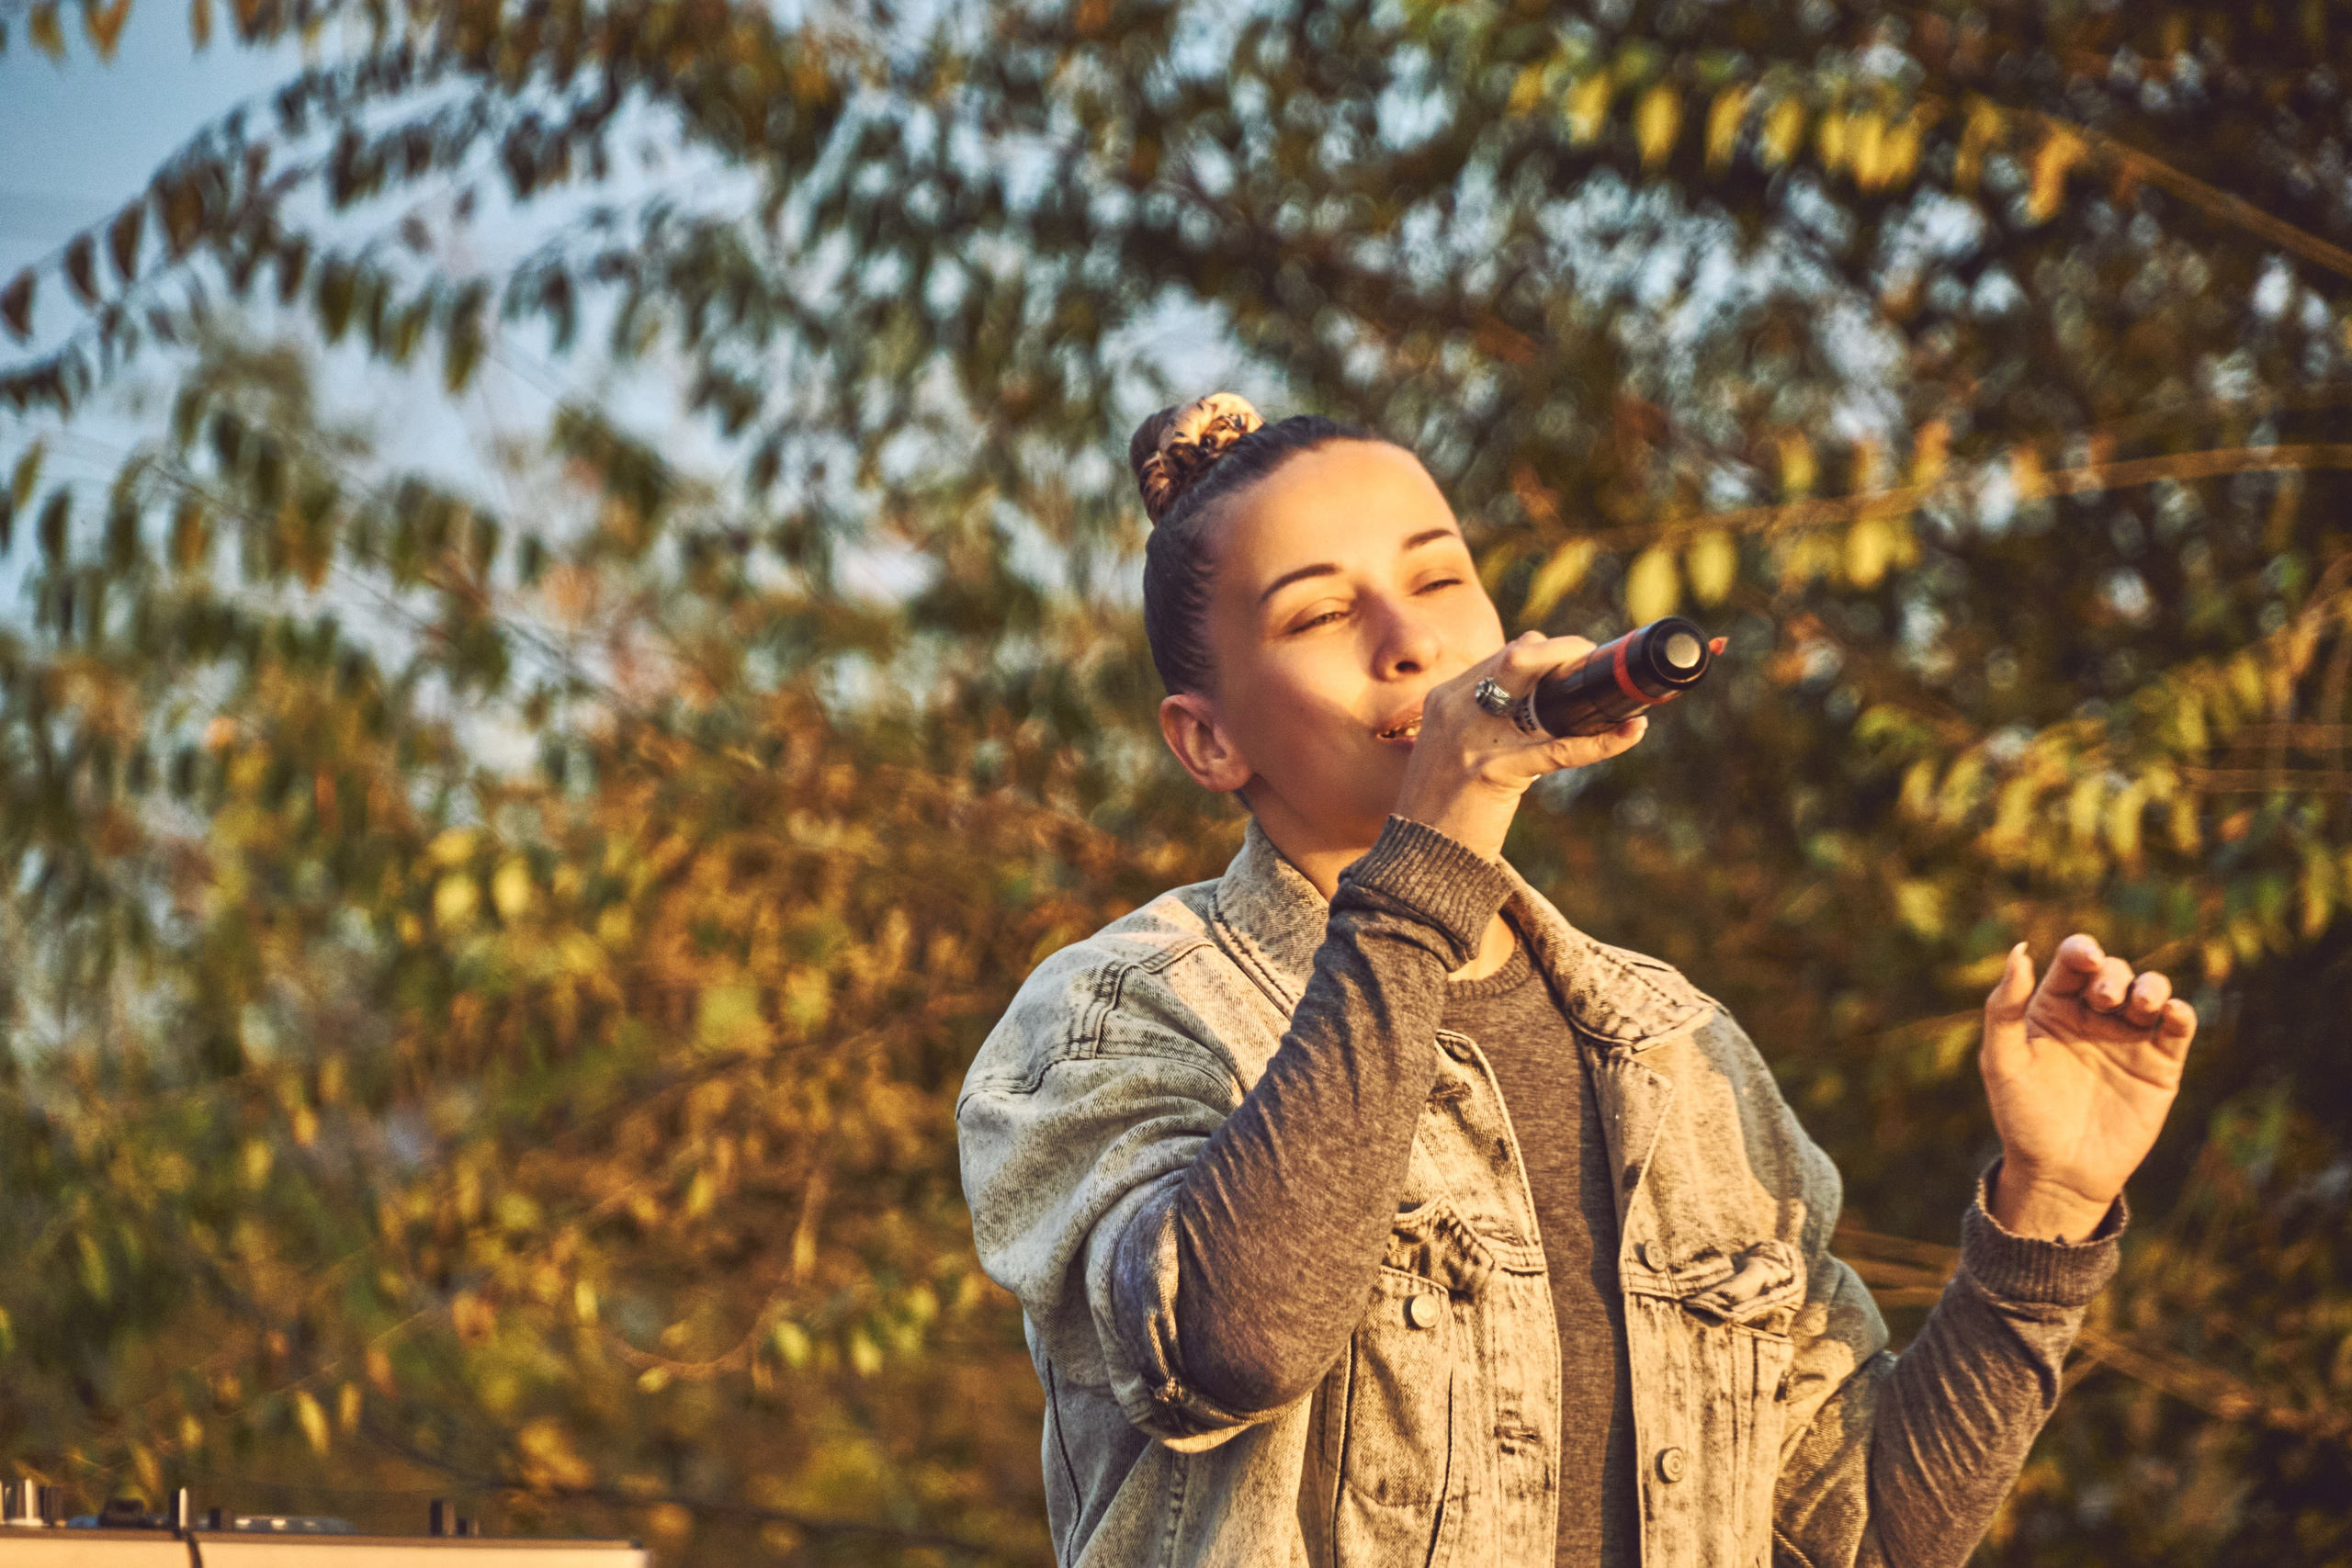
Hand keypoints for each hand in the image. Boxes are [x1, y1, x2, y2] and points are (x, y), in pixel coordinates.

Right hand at [1391, 630, 1647, 861]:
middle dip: (1565, 650)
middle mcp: (1456, 709)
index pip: (1503, 656)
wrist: (1422, 856)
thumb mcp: (1450, 750)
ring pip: (1542, 694)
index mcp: (1444, 699)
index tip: (1571, 657)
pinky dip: (1601, 741)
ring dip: (1588, 689)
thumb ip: (1482, 722)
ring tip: (1621, 696)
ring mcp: (1473, 739)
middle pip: (1520, 657)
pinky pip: (1560, 749)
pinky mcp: (1493, 772)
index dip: (1544, 649)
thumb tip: (1538, 710)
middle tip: (1596, 661)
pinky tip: (1631, 734)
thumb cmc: (1444, 807)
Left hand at [1979, 934, 2196, 1240]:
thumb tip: (2021, 949)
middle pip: (2115, 972)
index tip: (2085, 959)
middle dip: (2114, 974)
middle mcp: (2093, 1017)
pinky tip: (2173, 1013)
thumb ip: (2004, 1007)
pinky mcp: (2159, 1066)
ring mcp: (2128, 1039)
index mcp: (2053, 1008)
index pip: (2073, 963)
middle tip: (2104, 1000)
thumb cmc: (2021, 1115)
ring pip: (2151, 992)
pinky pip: (2177, 1029)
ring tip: (2139, 1003)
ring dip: (2151, 986)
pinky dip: (2181, 1014)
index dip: (2082, 950)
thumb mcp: (2002, 1060)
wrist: (2058, 1172)